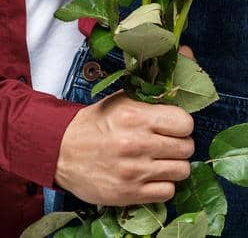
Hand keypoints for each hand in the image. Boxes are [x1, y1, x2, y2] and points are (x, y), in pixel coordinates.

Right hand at [54, 91, 195, 206]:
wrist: (61, 151)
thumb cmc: (96, 123)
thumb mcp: (123, 97)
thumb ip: (156, 81)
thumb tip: (187, 52)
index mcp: (135, 116)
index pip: (185, 123)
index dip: (181, 124)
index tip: (172, 125)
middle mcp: (136, 144)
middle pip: (186, 148)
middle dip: (179, 144)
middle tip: (165, 143)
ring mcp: (133, 172)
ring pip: (182, 171)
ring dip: (173, 166)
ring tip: (159, 160)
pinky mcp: (129, 194)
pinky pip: (168, 192)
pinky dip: (163, 185)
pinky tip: (150, 176)